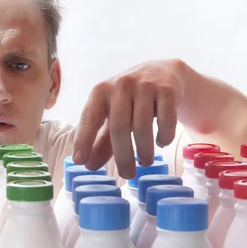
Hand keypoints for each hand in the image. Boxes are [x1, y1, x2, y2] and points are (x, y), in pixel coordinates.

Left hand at [72, 59, 186, 178]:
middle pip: (119, 127)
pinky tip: (161, 142)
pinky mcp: (167, 89)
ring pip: (142, 126)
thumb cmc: (130, 100)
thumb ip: (101, 141)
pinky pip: (166, 120)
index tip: (79, 160)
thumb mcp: (112, 116)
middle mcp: (121, 85)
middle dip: (123, 156)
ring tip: (145, 162)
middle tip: (127, 175)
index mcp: (100, 92)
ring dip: (145, 150)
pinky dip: (164, 137)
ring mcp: (145, 85)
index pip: (89, 118)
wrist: (163, 72)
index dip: (83, 140)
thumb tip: (89, 166)